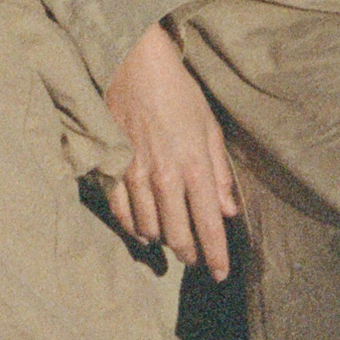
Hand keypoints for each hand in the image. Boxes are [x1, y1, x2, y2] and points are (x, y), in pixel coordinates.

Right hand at [104, 23, 238, 277]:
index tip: (221, 274)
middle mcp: (165, 177)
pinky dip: (132, 226)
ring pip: (148, 228)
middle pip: (178, 234)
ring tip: (171, 242)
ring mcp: (134, 175)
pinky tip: (142, 229)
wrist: (132, 64)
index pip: (208, 225)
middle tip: (197, 261)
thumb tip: (227, 210)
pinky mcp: (111, 168)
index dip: (216, 254)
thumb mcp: (209, 127)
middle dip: (190, 254)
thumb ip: (219, 172)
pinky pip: (121, 213)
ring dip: (162, 240)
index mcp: (194, 166)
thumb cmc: (177, 91)